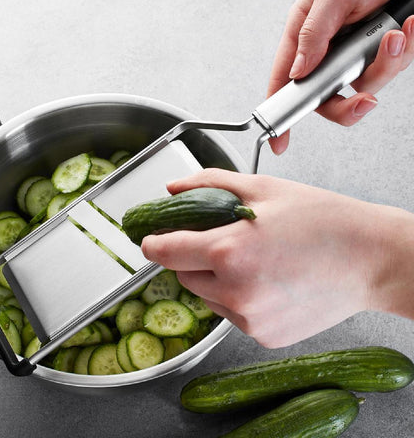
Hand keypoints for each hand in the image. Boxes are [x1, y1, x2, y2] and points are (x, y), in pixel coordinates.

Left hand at [141, 169, 413, 347]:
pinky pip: (231, 314)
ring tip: (253, 259)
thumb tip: (173, 189)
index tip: (150, 238)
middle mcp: (234, 291)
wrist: (371, 258)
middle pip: (182, 275)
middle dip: (191, 256)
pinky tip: (267, 280)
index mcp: (228, 251)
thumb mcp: (262, 188)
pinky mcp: (263, 336)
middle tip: (222, 240)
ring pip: (206, 296)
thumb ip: (208, 184)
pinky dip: (237, 297)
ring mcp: (249, 319)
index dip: (152, 242)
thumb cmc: (323, 220)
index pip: (163, 252)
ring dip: (214, 277)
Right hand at [268, 0, 413, 154]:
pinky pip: (392, 69)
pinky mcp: (381, 52)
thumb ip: (314, 33)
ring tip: (394, 33)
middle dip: (348, 104)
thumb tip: (298, 71)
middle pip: (326, 97)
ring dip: (385, 65)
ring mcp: (355, 53)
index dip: (280, 111)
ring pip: (364, 86)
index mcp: (305, 32)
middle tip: (364, 100)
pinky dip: (404, 51)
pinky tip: (406, 27)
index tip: (279, 140)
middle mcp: (327, 47)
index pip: (285, 78)